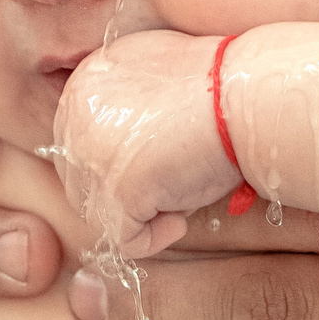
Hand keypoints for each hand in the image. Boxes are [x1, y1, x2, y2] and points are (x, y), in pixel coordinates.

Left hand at [50, 30, 238, 258]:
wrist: (244, 93)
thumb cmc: (217, 86)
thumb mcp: (154, 80)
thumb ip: (125, 105)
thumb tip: (123, 145)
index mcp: (84, 86)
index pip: (80, 144)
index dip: (117, 163)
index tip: (159, 162)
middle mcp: (75, 118)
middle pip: (82, 179)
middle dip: (123, 192)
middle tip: (170, 185)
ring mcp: (91, 156)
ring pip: (97, 212)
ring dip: (139, 214)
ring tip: (180, 200)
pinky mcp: (115, 191)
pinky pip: (124, 239)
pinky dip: (153, 239)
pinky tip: (180, 220)